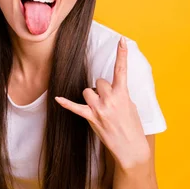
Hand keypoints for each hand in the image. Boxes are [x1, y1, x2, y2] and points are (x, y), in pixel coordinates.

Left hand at [55, 37, 149, 169]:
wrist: (131, 148)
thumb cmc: (133, 127)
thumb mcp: (131, 106)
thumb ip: (120, 93)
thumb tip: (111, 88)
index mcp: (123, 94)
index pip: (121, 70)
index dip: (122, 54)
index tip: (121, 40)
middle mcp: (110, 99)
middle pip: (99, 81)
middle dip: (102, 88)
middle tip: (109, 101)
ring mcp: (99, 108)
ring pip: (87, 90)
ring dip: (91, 97)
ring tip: (100, 108)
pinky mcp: (91, 117)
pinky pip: (75, 107)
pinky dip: (66, 103)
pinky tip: (57, 98)